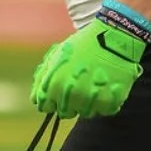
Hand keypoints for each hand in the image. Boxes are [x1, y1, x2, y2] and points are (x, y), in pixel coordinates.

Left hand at [30, 3, 150, 118]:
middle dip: (69, 102)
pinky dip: (105, 102)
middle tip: (79, 86)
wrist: (114, 37)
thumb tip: (36, 99)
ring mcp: (90, 100)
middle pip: (65, 113)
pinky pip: (103, 111)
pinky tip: (106, 86)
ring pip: (85, 113)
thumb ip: (42, 78)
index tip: (60, 92)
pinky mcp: (109, 102)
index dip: (52, 100)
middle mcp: (70, 96)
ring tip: (94, 84)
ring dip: (87, 103)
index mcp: (54, 85)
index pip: (46, 107)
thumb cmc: (82, 45)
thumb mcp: (56, 56)